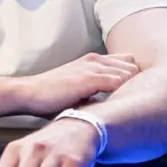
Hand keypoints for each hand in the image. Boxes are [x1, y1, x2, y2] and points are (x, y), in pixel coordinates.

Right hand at [17, 53, 138, 116]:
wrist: (29, 93)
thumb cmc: (50, 96)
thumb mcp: (77, 88)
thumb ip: (94, 91)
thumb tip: (112, 105)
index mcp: (92, 60)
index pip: (126, 60)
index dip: (132, 76)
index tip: (133, 94)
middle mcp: (95, 60)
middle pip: (132, 66)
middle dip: (137, 83)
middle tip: (136, 102)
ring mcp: (92, 68)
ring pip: (129, 73)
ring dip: (133, 89)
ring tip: (133, 106)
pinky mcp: (89, 79)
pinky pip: (119, 81)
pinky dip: (124, 93)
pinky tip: (122, 107)